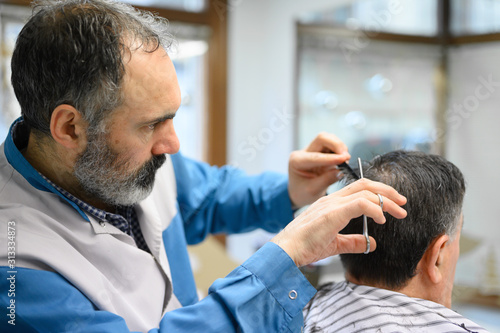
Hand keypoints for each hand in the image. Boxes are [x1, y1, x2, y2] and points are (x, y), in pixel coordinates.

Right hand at [271, 178, 406, 266]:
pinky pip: (360, 204)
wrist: (287, 250)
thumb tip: (370, 244)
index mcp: (331, 204)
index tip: (394, 206)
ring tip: (399, 212)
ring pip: (365, 192)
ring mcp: (331, 203)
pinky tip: (382, 219)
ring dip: (387, 200)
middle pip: (365, 185)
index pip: (359, 189)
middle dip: (387, 192)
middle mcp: (332, 199)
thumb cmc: (304, 246)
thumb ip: (352, 241)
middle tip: (403, 203)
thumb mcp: (334, 244)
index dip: (379, 194)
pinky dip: (375, 209)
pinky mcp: (333, 212)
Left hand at [288, 132, 349, 207]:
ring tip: (345, 159)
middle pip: (322, 138)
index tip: (344, 159)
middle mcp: (303, 152)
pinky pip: (332, 144)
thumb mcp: (312, 191)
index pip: (316, 157)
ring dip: (339, 146)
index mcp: (297, 162)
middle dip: (336, 145)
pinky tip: (342, 159)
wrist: (299, 192)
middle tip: (346, 157)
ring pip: (328, 138)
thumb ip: (326, 180)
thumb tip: (341, 171)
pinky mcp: (320, 150)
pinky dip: (340, 149)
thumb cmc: (302, 192)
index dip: (331, 158)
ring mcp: (311, 149)